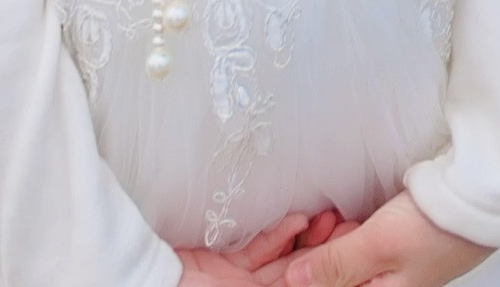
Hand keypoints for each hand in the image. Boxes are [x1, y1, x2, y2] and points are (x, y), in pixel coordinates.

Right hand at [176, 228, 362, 286]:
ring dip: (306, 241)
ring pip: (283, 262)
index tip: (353, 260)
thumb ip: (285, 281)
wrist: (147, 282)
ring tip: (328, 220)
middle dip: (323, 255)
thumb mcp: (244, 286)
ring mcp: (240, 284)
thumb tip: (317, 276)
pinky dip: (278, 236)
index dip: (327, 274)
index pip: (304, 286)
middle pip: (297, 277)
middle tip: (348, 229)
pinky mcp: (225, 265)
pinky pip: (259, 251)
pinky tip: (299, 221)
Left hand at [247, 196, 490, 286]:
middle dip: (317, 251)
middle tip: (323, 224)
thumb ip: (332, 265)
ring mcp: (391, 270)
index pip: (326, 286)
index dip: (306, 268)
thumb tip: (292, 282)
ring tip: (336, 218)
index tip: (301, 242)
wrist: (483, 198)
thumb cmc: (440, 226)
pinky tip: (350, 218)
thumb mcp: (377, 245)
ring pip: (342, 261)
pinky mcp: (397, 250)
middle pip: (332, 277)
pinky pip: (359, 248)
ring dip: (332, 239)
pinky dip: (350, 232)